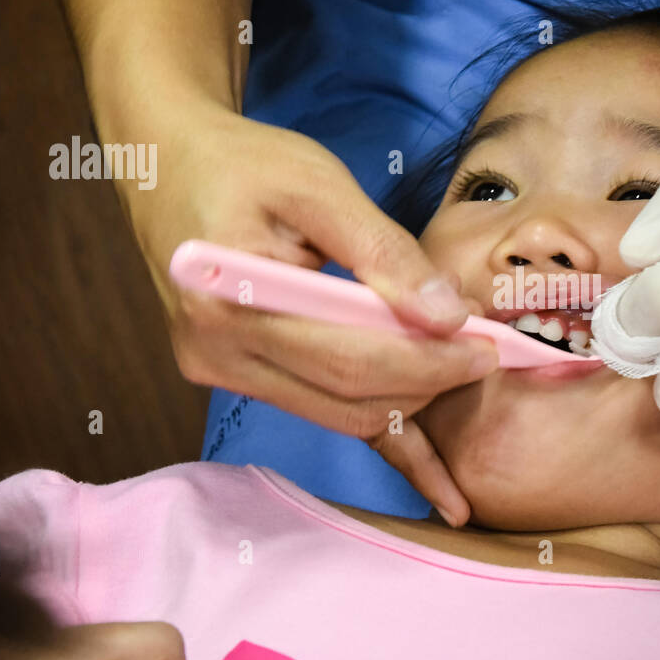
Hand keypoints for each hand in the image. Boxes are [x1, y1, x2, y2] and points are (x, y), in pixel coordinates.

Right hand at [113, 100, 494, 524]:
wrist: (170, 168)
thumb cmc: (245, 164)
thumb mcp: (319, 184)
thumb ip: (383, 250)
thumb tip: (449, 315)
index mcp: (229, 300)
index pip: (349, 357)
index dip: (428, 360)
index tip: (488, 346)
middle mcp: (218, 354)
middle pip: (349, 396)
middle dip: (429, 382)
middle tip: (490, 353)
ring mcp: (225, 375)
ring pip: (344, 415)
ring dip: (413, 400)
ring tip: (466, 371)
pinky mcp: (242, 379)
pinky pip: (330, 415)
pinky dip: (391, 445)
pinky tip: (444, 495)